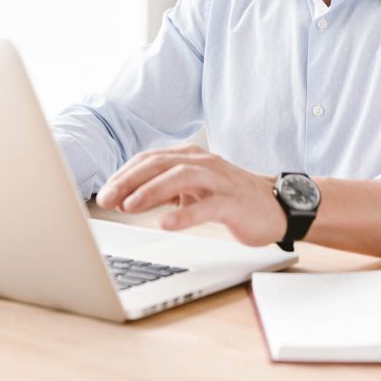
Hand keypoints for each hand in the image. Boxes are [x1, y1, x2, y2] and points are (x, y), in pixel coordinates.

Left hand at [96, 144, 286, 246]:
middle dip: (129, 181)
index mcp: (190, 157)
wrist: (276, 205)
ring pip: (180, 177)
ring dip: (151, 191)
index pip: (149, 160)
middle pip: (159, 164)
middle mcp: (203, 162)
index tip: (104, 193)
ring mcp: (219, 180)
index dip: (124, 174)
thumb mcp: (192, 190)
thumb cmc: (229, 197)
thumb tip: (125, 199)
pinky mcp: (233, 202)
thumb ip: (162, 191)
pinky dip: (184, 214)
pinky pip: (207, 206)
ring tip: (129, 206)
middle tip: (107, 199)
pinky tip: (166, 223)